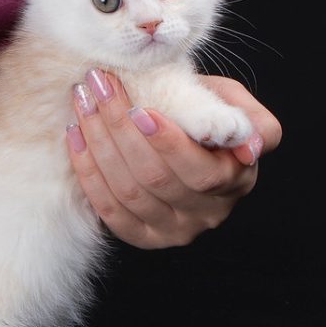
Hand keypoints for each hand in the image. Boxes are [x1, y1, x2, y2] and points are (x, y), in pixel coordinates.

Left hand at [65, 70, 281, 248]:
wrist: (183, 141)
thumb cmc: (206, 119)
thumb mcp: (234, 107)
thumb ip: (245, 117)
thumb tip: (250, 144)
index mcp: (233, 182)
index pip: (199, 172)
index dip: (167, 143)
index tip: (140, 109)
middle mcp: (205, 214)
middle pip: (154, 179)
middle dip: (120, 130)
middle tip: (100, 90)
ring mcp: (171, 230)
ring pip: (126, 193)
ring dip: (98, 145)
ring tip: (83, 104)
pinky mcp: (141, 236)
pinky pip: (108, 209)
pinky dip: (87, 171)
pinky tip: (75, 136)